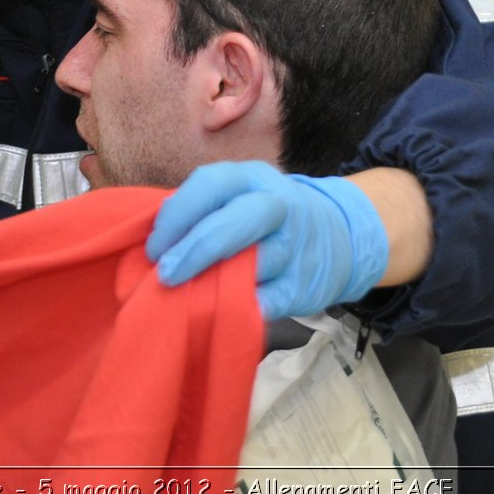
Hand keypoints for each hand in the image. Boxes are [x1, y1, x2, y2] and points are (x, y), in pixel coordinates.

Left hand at [146, 160, 388, 318]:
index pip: (209, 185)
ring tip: (185, 296)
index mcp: (251, 179)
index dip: (176, 217)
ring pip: (251, 265)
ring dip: (211, 284)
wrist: (341, 236)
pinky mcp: (303, 286)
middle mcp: (277, 207)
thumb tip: (152, 238)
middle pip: (233, 223)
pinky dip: (237, 309)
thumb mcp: (242, 196)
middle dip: (192, 250)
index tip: (156, 248)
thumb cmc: (268, 218)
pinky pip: (265, 302)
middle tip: (165, 275)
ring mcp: (293, 247)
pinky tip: (216, 313)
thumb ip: (202, 210)